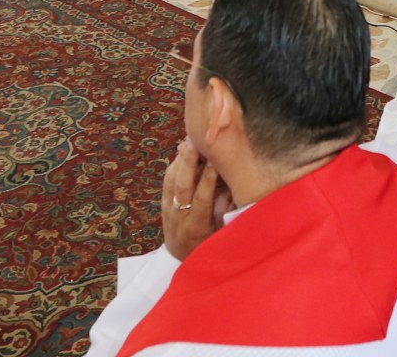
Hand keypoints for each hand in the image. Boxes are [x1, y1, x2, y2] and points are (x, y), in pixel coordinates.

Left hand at [160, 139, 232, 260]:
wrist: (178, 257)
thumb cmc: (205, 245)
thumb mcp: (218, 234)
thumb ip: (224, 212)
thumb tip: (233, 187)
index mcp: (195, 225)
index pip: (201, 198)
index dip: (207, 179)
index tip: (215, 161)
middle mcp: (179, 214)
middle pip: (182, 184)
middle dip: (188, 161)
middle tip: (194, 140)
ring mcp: (168, 207)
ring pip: (172, 178)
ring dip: (180, 158)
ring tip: (190, 139)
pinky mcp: (163, 201)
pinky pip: (167, 179)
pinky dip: (174, 163)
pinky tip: (183, 150)